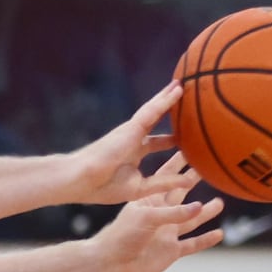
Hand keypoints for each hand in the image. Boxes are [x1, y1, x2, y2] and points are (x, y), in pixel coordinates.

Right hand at [71, 79, 194, 204]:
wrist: (82, 179)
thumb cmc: (103, 186)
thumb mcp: (141, 187)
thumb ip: (164, 182)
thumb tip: (190, 181)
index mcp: (134, 154)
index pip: (157, 143)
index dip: (171, 139)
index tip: (186, 136)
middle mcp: (134, 139)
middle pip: (157, 121)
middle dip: (171, 111)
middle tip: (187, 100)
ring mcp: (131, 131)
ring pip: (155, 110)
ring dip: (169, 97)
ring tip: (184, 84)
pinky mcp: (131, 127)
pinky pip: (152, 110)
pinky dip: (166, 99)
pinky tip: (178, 89)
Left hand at [96, 150, 224, 271]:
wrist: (111, 264)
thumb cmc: (121, 236)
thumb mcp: (146, 218)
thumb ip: (173, 213)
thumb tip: (200, 206)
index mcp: (149, 201)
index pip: (166, 177)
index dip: (178, 163)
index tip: (190, 148)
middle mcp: (160, 215)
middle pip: (181, 194)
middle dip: (193, 182)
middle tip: (209, 169)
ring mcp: (166, 233)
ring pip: (191, 219)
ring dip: (205, 212)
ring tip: (220, 202)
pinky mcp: (171, 251)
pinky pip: (193, 244)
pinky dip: (206, 240)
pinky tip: (219, 234)